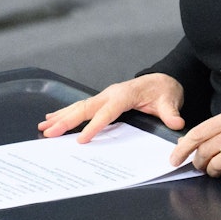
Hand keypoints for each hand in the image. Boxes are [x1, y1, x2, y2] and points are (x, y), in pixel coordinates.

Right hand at [38, 73, 185, 142]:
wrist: (162, 80)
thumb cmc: (164, 90)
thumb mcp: (170, 100)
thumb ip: (171, 113)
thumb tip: (176, 123)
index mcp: (124, 95)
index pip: (107, 112)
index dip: (94, 126)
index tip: (82, 140)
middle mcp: (110, 94)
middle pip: (84, 108)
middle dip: (66, 121)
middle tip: (49, 132)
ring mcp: (104, 96)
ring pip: (78, 107)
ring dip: (60, 117)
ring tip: (44, 127)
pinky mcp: (102, 100)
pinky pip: (81, 107)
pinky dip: (65, 113)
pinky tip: (52, 119)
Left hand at [168, 110, 220, 178]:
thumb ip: (215, 131)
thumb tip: (187, 143)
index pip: (198, 133)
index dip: (182, 148)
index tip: (174, 158)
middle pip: (205, 151)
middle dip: (198, 163)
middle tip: (200, 167)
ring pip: (217, 164)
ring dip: (213, 172)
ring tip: (218, 170)